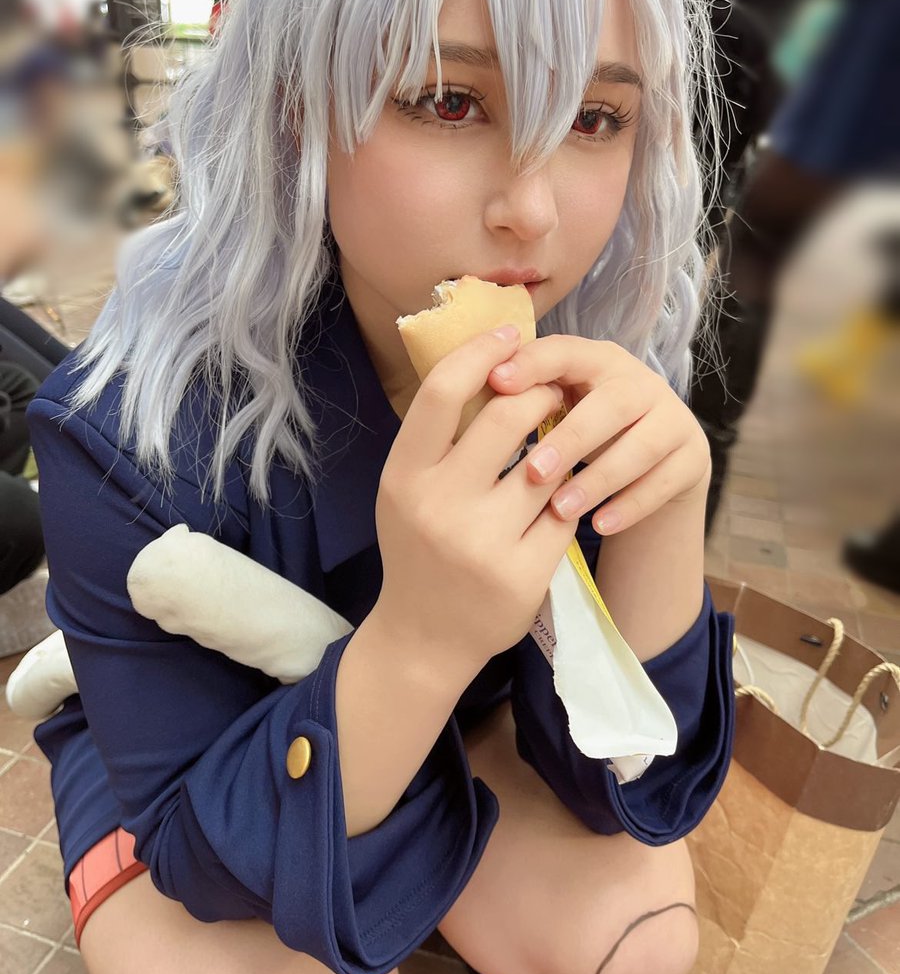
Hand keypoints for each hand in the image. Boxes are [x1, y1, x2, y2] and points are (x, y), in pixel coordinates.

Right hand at [374, 326, 574, 674]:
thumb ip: (437, 439)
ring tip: (561, 439)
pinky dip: (567, 496)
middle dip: (539, 394)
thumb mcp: (406, 491)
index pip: (443, 391)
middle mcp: (438, 505)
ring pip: (546, 463)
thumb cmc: (417, 549)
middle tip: (551, 392)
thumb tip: (486, 361)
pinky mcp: (524, 573)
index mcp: (403, 476)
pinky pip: (564, 511)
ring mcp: (483, 542)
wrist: (425, 638)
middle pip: (506, 416)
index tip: (508, 336)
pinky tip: (561, 494)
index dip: (481, 353)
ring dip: (561, 442)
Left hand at [487, 336, 710, 535]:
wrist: (653, 463)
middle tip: (533, 471)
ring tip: (560, 510)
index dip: (532, 364)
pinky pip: (664, 482)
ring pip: (641, 446)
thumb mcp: (557, 411)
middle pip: (610, 404)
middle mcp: (640, 381)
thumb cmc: (584, 433)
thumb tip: (474, 400)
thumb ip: (524, 400)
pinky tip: (600, 525)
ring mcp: (673, 417)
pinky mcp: (693, 455)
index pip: (565, 351)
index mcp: (596, 360)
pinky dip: (630, 506)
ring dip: (598, 479)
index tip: (496, 384)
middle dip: (570, 438)